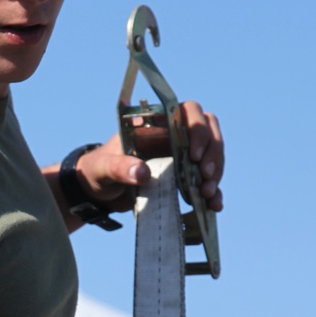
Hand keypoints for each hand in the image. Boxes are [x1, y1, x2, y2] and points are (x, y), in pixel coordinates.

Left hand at [74, 102, 224, 217]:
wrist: (99, 192)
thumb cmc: (100, 170)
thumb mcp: (104, 168)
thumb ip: (119, 168)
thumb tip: (141, 173)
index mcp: (157, 124)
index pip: (188, 112)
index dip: (197, 129)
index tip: (193, 155)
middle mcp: (174, 136)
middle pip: (208, 131)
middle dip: (212, 152)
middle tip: (204, 175)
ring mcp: (182, 156)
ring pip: (213, 154)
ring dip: (216, 172)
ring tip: (207, 193)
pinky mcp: (185, 177)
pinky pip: (207, 180)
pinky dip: (214, 192)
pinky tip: (214, 205)